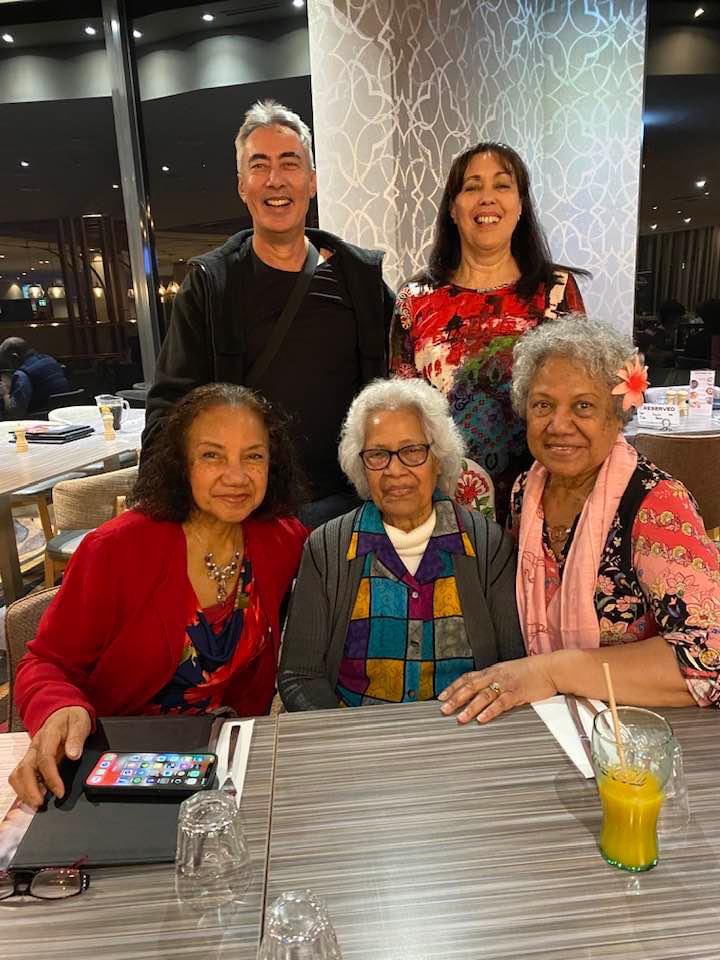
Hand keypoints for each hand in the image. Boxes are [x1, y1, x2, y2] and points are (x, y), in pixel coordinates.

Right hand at [9, 707, 90, 806]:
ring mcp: (31, 752)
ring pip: (18, 773)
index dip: (51, 778)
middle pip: (25, 769)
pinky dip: (23, 788)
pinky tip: (32, 797)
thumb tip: (73, 755)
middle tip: (40, 804)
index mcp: (48, 735)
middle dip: (30, 789)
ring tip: (35, 804)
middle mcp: (35, 745)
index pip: (45, 759)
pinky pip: (20, 775)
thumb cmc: (72, 717)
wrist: (63, 710)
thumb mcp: (80, 722)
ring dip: (24, 791)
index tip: (59, 791)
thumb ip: (77, 738)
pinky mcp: (30, 759)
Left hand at [438, 657, 556, 723]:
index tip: (441, 697)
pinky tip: (482, 718)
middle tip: (443, 709)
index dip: (453, 687)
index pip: (467, 678)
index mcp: (492, 671)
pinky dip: (490, 711)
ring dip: (470, 708)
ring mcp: (506, 684)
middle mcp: (496, 676)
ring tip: (460, 718)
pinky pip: (501, 703)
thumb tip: (478, 690)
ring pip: (483, 696)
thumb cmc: (530, 671)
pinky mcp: (517, 693)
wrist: (550, 668)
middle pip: (471, 687)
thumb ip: (493, 680)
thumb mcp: (507, 672)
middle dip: (455, 699)